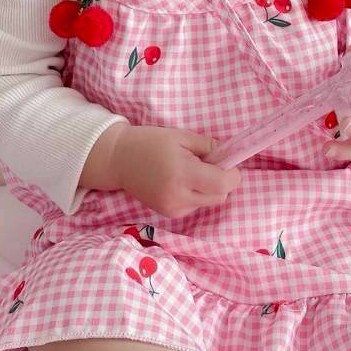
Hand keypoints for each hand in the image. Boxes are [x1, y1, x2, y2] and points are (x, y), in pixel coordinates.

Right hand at [82, 123, 240, 218]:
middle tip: (208, 163)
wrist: (119, 160)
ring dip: (209, 188)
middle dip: (222, 180)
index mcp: (183, 173)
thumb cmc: (150, 143)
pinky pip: (195, 206)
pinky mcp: (170, 214)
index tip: (227, 161)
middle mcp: (179, 196)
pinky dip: (196, 195)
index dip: (232, 173)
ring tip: (190, 172)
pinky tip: (180, 182)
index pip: (223, 184)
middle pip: (220, 196)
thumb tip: (229, 157)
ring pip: (209, 202)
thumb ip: (209, 147)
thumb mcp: (181, 136)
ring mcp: (173, 208)